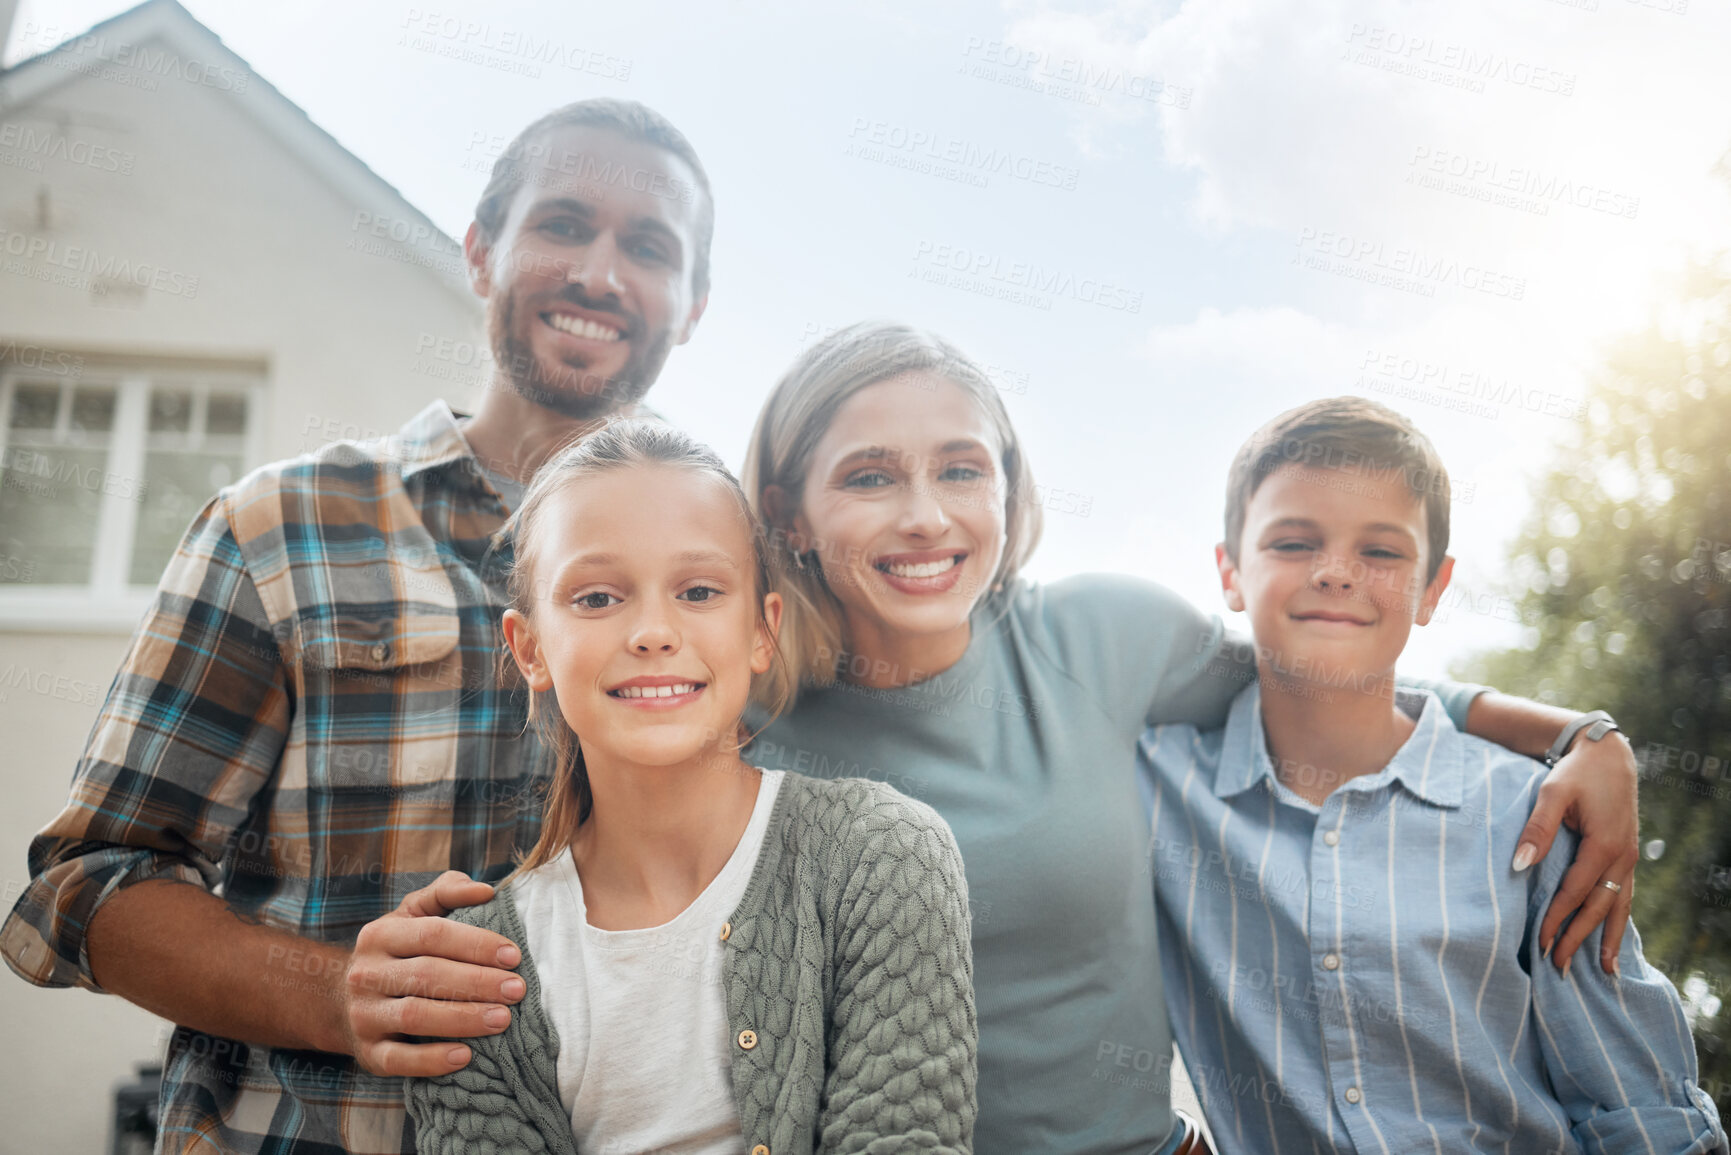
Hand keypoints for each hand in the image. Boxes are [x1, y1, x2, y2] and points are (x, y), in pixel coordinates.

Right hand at [342, 871, 523, 1076]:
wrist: (342, 1000)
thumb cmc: (398, 950)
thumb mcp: (413, 914)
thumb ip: (448, 893)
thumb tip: (485, 890)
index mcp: (380, 934)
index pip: (433, 934)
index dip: (476, 943)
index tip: (513, 956)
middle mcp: (366, 974)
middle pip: (428, 975)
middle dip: (478, 982)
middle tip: (517, 990)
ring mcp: (364, 1015)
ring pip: (415, 1016)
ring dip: (463, 1019)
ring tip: (503, 1020)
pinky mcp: (368, 1053)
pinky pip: (398, 1060)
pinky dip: (432, 1061)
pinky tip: (465, 1057)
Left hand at [1512, 731, 1637, 975]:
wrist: (1609, 755)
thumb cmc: (1575, 773)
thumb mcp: (1551, 794)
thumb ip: (1537, 830)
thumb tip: (1520, 866)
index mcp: (1603, 846)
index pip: (1574, 893)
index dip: (1556, 919)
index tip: (1539, 943)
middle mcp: (1621, 857)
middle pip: (1598, 908)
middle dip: (1578, 939)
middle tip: (1558, 968)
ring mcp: (1628, 858)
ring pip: (1618, 907)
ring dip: (1607, 938)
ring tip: (1603, 971)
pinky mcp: (1627, 855)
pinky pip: (1624, 894)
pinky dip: (1618, 919)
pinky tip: (1612, 936)